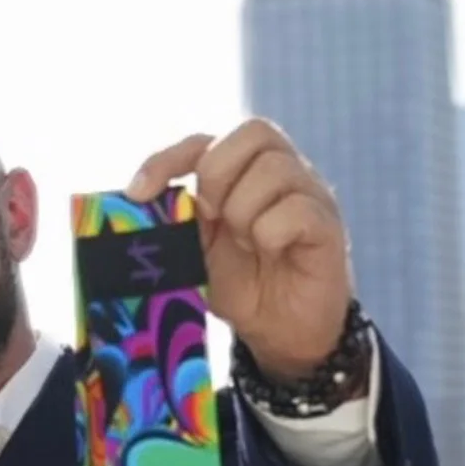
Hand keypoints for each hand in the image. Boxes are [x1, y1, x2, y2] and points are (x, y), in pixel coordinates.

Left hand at [126, 120, 354, 380]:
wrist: (279, 333)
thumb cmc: (239, 283)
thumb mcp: (195, 249)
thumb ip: (175, 218)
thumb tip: (136, 201)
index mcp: (245, 169)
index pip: (207, 139)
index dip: (169, 158)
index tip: (139, 193)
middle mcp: (283, 170)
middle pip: (252, 132)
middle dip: (218, 177)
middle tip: (213, 218)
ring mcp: (310, 195)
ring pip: (275, 169)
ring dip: (245, 211)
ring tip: (246, 243)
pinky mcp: (328, 226)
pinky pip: (297, 210)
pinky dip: (271, 233)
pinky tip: (271, 252)